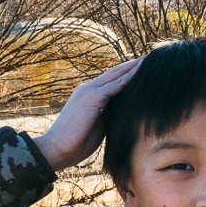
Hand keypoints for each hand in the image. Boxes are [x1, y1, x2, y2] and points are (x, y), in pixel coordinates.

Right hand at [32, 57, 143, 172]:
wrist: (56, 149)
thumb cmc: (76, 143)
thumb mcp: (97, 126)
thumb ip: (108, 115)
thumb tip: (123, 112)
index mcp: (88, 95)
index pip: (111, 81)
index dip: (126, 74)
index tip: (142, 70)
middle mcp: (88, 89)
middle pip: (115, 73)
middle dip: (132, 65)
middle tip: (149, 57)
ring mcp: (89, 91)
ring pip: (116, 74)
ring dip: (133, 66)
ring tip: (149, 59)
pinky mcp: (92, 97)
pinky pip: (115, 85)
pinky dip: (129, 77)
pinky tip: (142, 71)